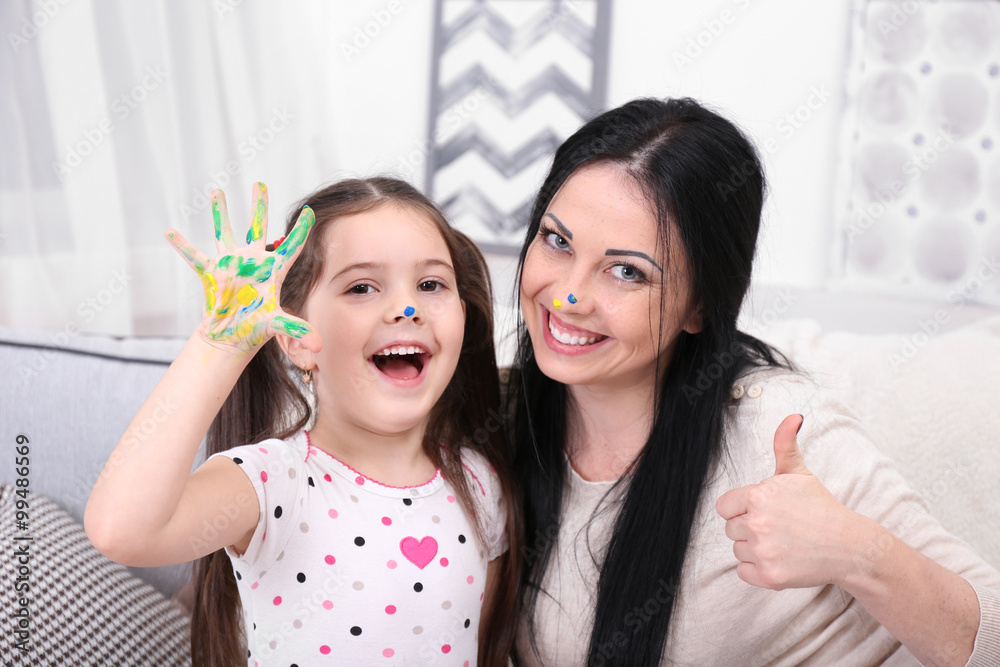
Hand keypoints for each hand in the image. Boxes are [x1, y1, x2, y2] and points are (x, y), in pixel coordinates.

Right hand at [166, 182, 320, 353]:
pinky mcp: (212, 273)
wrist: (231, 337)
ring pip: (225, 232)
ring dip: (221, 213)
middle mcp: (253, 262)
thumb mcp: (278, 326)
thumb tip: (318, 346)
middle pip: (258, 227)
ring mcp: (231, 264)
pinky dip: (181, 245)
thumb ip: (298, 330)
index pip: (292, 246)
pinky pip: (194, 256)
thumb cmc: (255, 330)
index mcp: (273, 271)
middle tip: (260, 183)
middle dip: (259, 205)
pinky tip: (170, 232)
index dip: (302, 230)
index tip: (311, 212)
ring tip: (218, 191)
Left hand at [715, 414, 864, 589]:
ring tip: (783, 543)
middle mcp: (757, 523)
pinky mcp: (769, 576)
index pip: (725, 506)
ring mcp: (763, 551)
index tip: (764, 512)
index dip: (742, 509)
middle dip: (749, 528)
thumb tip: (793, 417)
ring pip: (738, 550)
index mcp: (758, 496)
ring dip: (754, 549)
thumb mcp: (800, 473)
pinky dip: (757, 570)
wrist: (849, 546)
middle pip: (731, 529)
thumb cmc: (821, 507)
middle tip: (779, 528)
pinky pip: (743, 571)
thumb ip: (785, 444)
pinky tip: (780, 559)